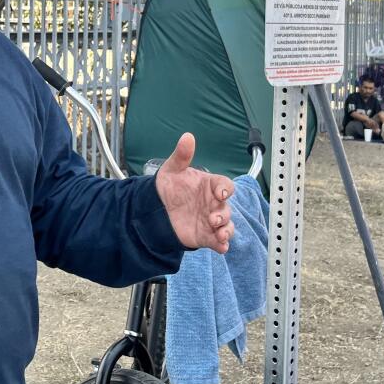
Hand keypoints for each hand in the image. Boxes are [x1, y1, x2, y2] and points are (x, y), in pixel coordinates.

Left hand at [153, 133, 234, 253]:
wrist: (156, 208)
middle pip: (226, 208)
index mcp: (210, 186)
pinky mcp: (206, 235)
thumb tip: (187, 137)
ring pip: (227, 226)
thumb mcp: (173, 170)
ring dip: (227, 230)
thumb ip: (181, 155)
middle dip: (224, 214)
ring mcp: (211, 220)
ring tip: (220, 234)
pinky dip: (222, 244)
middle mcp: (213, 203)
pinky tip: (221, 247)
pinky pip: (218, 241)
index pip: (224, 185)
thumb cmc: (169, 186)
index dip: (226, 188)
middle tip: (214, 218)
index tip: (221, 192)